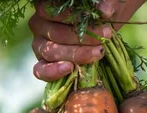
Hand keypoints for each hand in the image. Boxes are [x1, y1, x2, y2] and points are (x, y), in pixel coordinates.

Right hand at [29, 0, 146, 81]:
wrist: (102, 30)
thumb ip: (107, 3)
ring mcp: (39, 45)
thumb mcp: (107, 4)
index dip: (74, 18)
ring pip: (51, 52)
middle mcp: (39, 24)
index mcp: (47, 5)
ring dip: (76, 55)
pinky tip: (69, 69)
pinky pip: (41, 70)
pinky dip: (53, 72)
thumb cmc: (100, 13)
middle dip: (82, 39)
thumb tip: (105, 10)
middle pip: (55, 34)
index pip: (53, 11)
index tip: (99, 23)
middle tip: (103, 39)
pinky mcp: (43, 63)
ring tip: (97, 53)